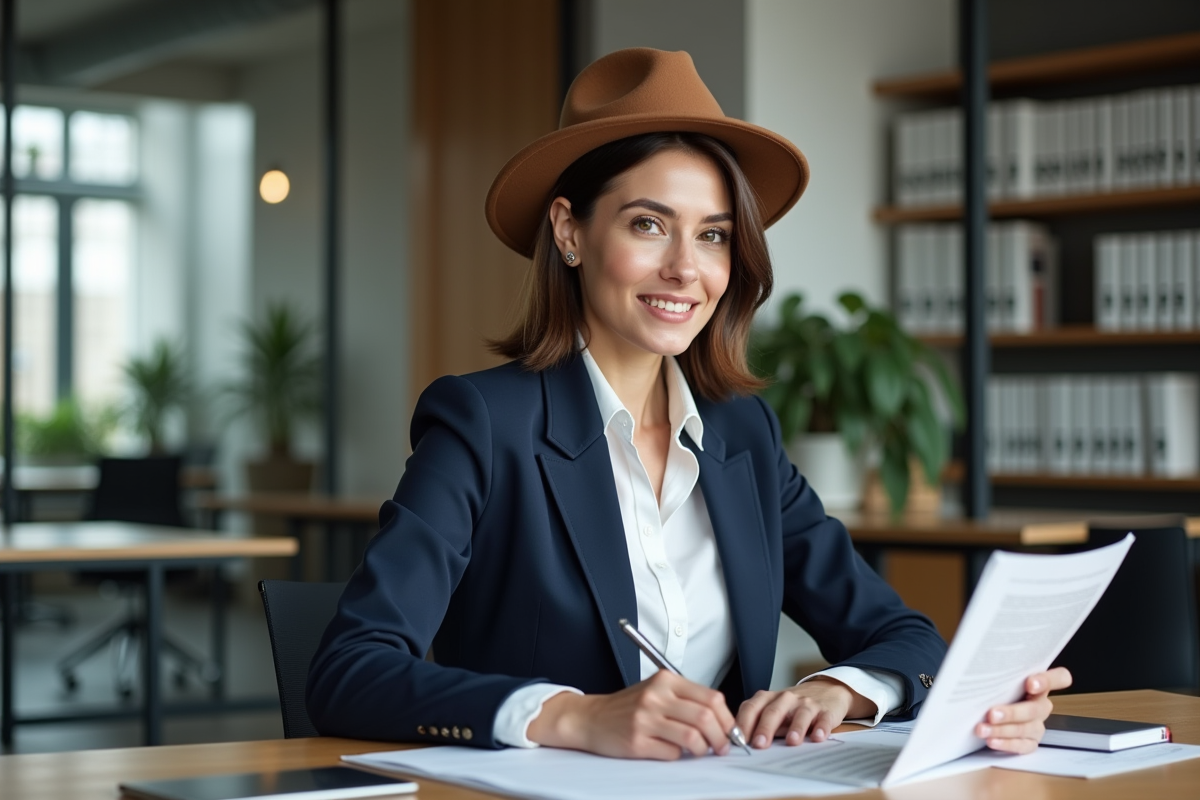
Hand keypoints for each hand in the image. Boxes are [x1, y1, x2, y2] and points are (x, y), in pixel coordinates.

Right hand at [526, 670, 737, 759]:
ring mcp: (645, 719)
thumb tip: (721, 720)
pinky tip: (671, 751)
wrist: (591, 718)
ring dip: (703, 750)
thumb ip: (686, 699)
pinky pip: (673, 754)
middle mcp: (656, 696)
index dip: (726, 718)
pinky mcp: (637, 742)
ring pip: (693, 738)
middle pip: (706, 717)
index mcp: (666, 680)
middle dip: (720, 737)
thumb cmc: (628, 706)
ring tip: (699, 751)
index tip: (729, 730)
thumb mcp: (656, 690)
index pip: (711, 697)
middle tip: (721, 746)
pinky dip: (679, 757)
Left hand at [735, 677, 876, 748]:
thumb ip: (758, 724)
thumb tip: (738, 744)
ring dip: (795, 728)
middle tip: (759, 744)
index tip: (737, 740)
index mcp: (768, 699)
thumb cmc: (792, 707)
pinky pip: (823, 719)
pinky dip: (821, 728)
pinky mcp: (825, 711)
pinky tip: (818, 737)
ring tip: (791, 741)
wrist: (825, 690)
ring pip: (799, 714)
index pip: (751, 708)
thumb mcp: (772, 711)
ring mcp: (806, 703)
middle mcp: (785, 699)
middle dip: (765, 728)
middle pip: (772, 711)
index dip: (743, 723)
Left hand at [975, 667, 1072, 753]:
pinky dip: (1006, 744)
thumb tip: (983, 665)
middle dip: (1013, 712)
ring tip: (982, 729)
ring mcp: (1037, 725)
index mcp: (1038, 685)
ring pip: (1026, 729)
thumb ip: (1001, 673)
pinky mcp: (1030, 742)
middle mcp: (1041, 705)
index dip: (1049, 680)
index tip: (1030, 683)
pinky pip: (1022, 745)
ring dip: (1002, 730)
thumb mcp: (999, 679)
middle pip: (1036, 709)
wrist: (986, 712)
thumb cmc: (994, 689)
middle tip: (992, 714)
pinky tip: (992, 741)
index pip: (1059, 678)